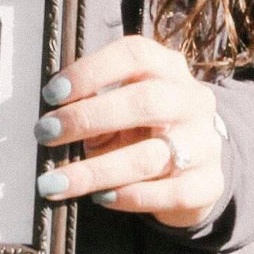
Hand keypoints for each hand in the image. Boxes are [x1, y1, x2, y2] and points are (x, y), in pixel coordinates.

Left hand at [32, 35, 226, 231]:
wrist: (196, 168)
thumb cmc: (143, 129)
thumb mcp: (121, 107)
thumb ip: (93, 104)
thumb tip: (50, 118)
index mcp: (168, 69)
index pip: (135, 55)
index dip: (91, 70)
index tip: (52, 93)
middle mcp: (192, 101)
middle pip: (145, 102)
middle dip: (88, 118)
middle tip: (45, 134)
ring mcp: (205, 143)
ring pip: (149, 157)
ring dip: (95, 171)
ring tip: (54, 182)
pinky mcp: (208, 184)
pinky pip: (167, 193)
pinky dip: (128, 197)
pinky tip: (100, 198)